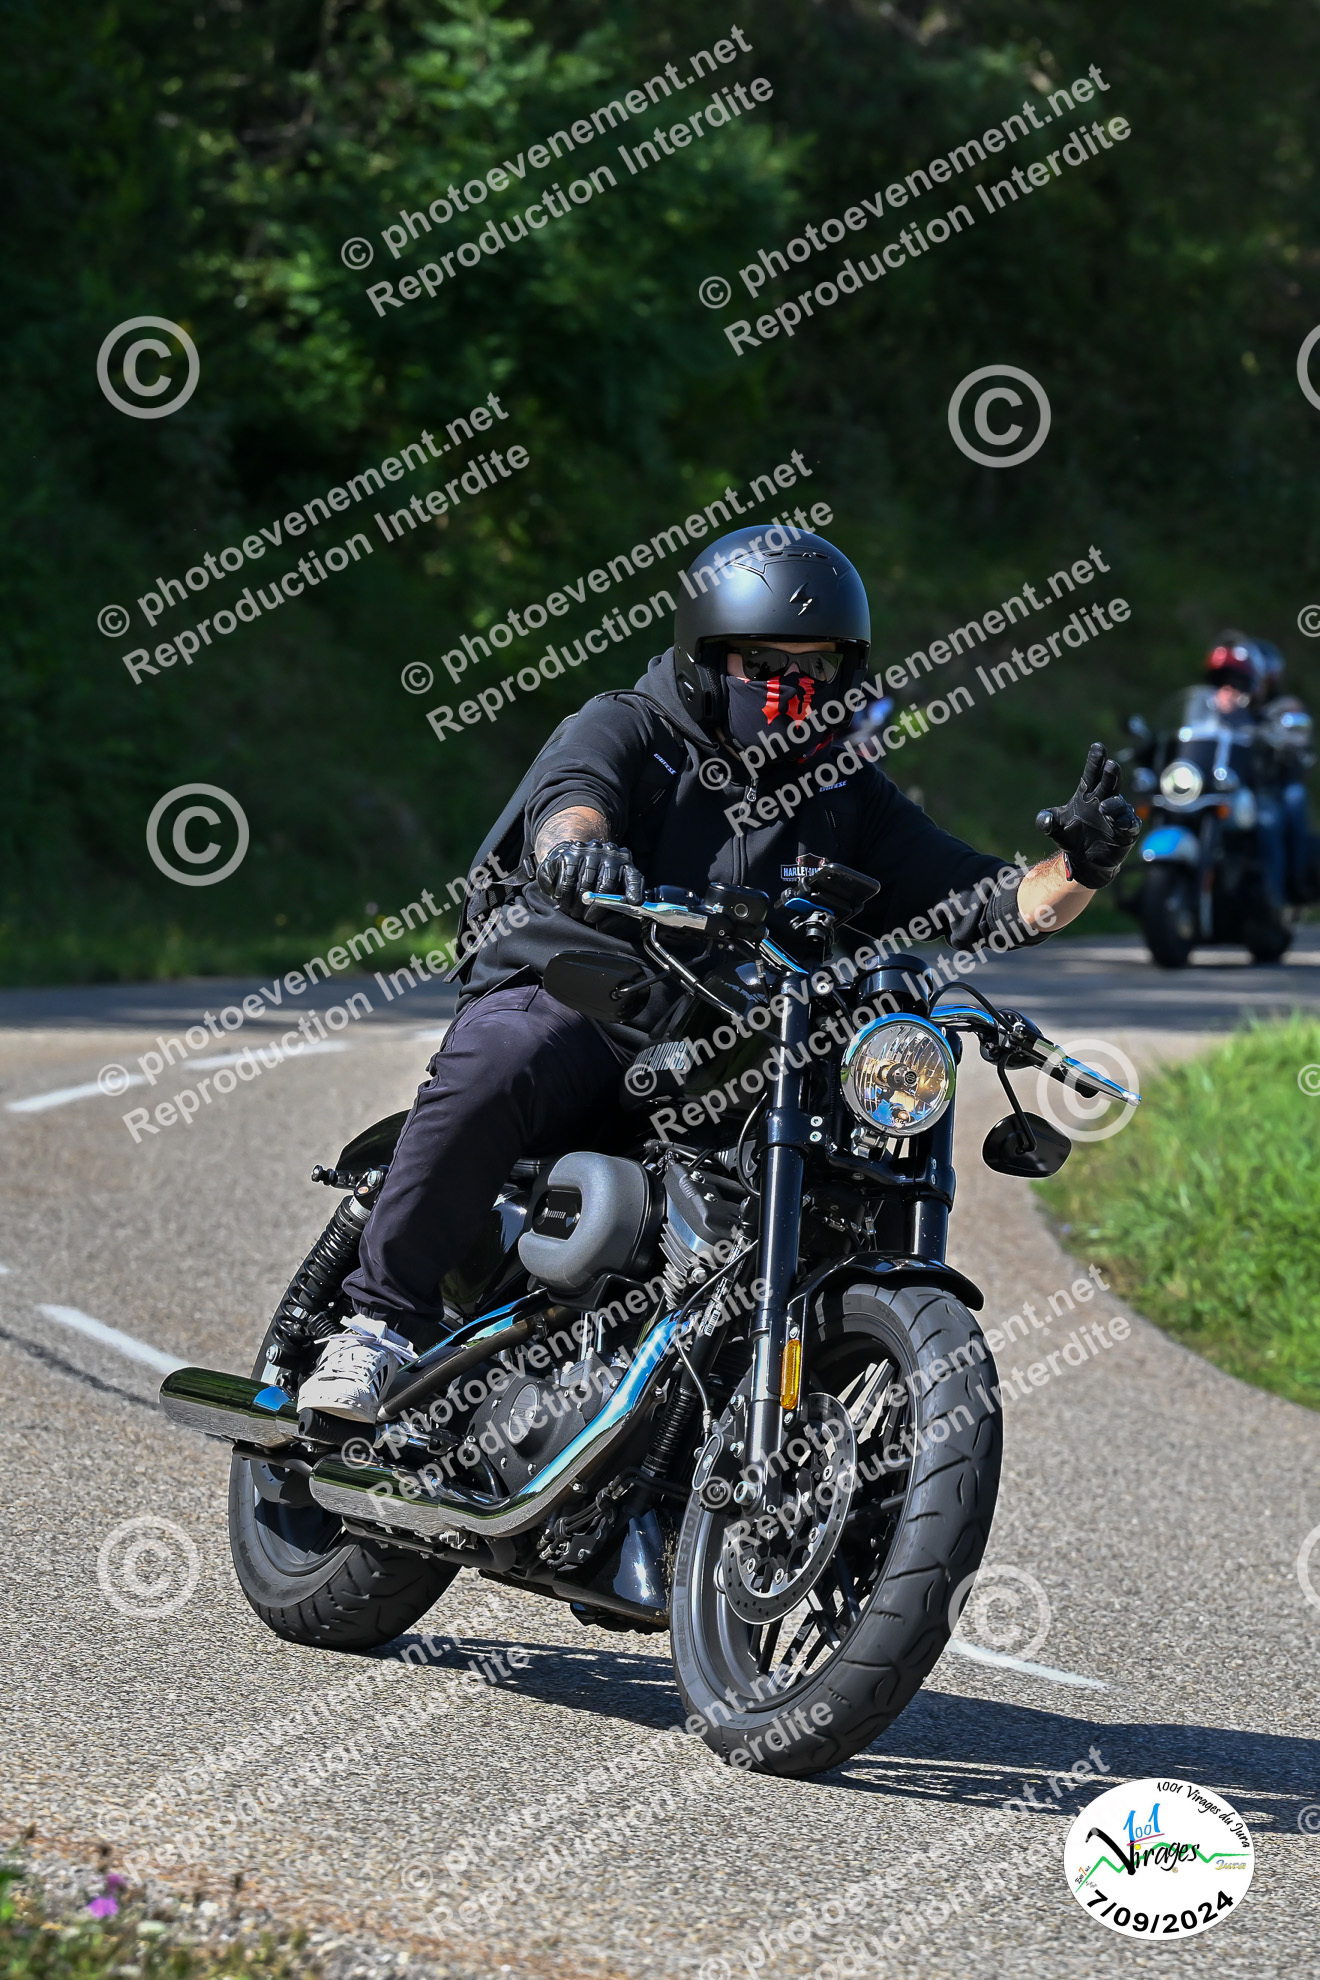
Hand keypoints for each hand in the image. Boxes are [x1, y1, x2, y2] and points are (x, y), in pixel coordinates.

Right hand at [535, 839, 644, 922]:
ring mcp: (590, 852)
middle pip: (607, 884)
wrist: (569, 860)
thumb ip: (619, 904)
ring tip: (575, 913)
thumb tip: (618, 917)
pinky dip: (566, 896)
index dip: (635, 890)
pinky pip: (569, 880)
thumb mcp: (611, 891)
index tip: (635, 903)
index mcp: (625, 863)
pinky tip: (565, 904)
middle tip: (588, 919)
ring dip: (579, 904)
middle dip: (598, 907)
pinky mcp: (571, 855)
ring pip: (586, 884)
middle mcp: (610, 854)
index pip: (633, 877)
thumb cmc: (594, 882)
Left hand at [1036, 741, 1140, 888]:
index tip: (1098, 747)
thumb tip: (1045, 819)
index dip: (1095, 761)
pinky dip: (1125, 822)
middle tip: (1111, 765)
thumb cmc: (1071, 838)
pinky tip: (1119, 822)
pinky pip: (1129, 824)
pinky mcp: (1126, 831)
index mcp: (1088, 794)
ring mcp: (1117, 815)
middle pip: (1109, 783)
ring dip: (1114, 804)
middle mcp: (1104, 800)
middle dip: (1110, 774)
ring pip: (1119, 804)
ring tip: (1104, 807)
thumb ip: (1046, 821)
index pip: (1092, 774)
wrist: (1083, 860)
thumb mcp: (1054, 828)